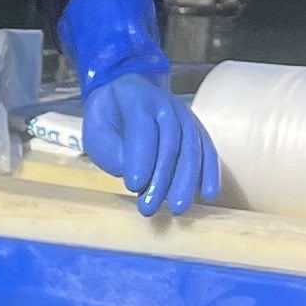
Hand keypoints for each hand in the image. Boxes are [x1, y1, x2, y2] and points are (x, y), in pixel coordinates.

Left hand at [81, 71, 220, 218]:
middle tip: (150, 207)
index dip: (140, 158)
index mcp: (135, 98)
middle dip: (162, 178)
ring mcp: (184, 115)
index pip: (142, 127)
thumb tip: (136, 176)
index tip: (134, 186)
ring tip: (178, 208)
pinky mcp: (196, 129)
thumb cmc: (108, 120)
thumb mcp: (96, 132)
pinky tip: (209, 194)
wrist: (127, 97)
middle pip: (170, 141)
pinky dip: (210, 172)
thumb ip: (111, 151)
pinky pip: (207, 149)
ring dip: (186, 181)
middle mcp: (165, 103)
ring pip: (192, 147)